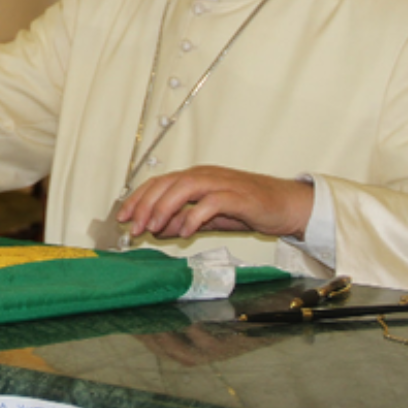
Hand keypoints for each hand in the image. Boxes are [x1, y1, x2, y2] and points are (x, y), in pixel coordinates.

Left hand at [116, 166, 313, 240]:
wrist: (285, 205)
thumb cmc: (248, 208)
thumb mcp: (208, 218)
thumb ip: (183, 221)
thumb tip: (156, 230)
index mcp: (195, 178)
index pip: (158, 182)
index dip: (138, 198)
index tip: (122, 217)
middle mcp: (204, 175)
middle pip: (166, 183)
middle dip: (146, 205)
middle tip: (134, 228)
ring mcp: (221, 183)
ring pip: (184, 188)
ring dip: (165, 208)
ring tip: (153, 228)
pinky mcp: (238, 196)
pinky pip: (211, 202)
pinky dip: (194, 216)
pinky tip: (185, 232)